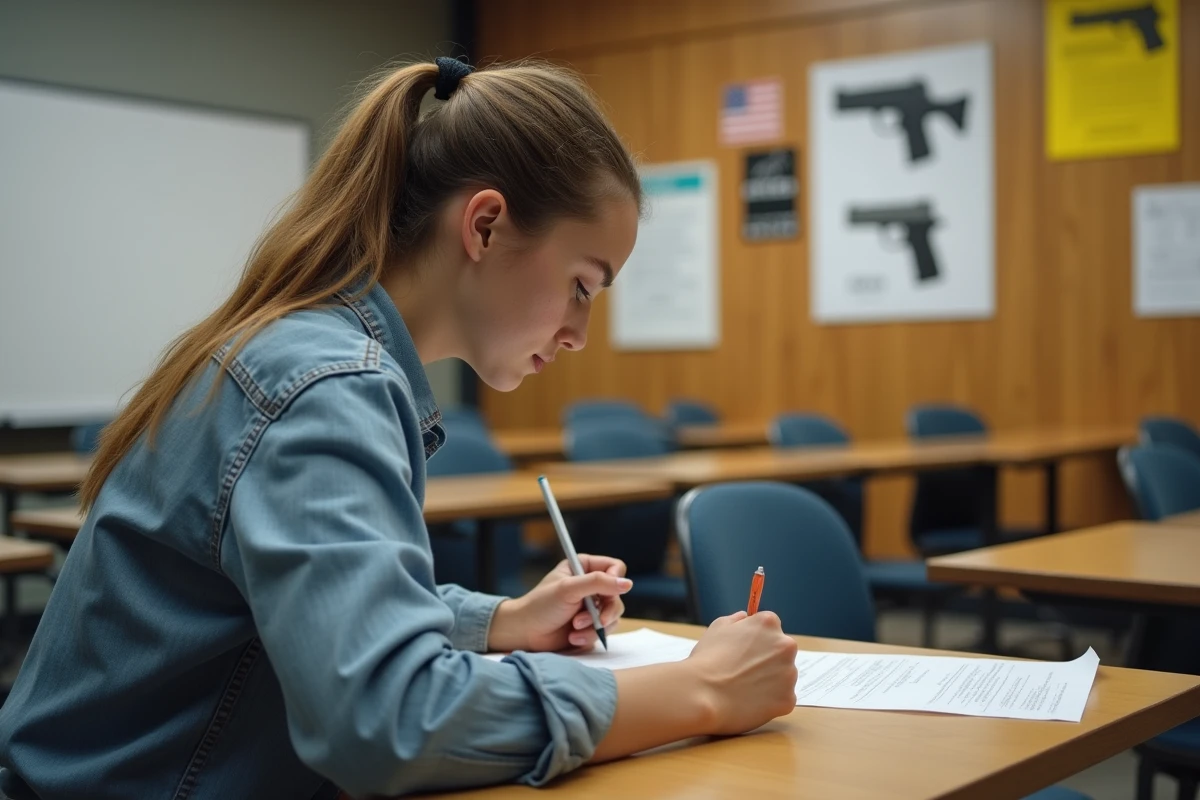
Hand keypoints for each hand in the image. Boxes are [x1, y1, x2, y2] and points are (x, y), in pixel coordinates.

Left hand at [487, 554, 631, 653]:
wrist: (525, 633)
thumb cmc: (540, 605)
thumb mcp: (569, 589)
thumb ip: (598, 583)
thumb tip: (628, 584)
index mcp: (584, 567)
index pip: (615, 567)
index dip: (616, 580)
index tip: (607, 591)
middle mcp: (590, 585)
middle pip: (618, 594)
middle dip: (604, 610)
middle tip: (590, 619)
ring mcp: (592, 606)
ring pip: (614, 614)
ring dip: (595, 625)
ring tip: (574, 628)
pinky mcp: (591, 625)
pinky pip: (604, 631)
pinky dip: (590, 636)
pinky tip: (572, 637)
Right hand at [686, 611, 797, 735]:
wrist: (703, 694)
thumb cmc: (707, 659)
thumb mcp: (717, 628)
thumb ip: (736, 620)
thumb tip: (745, 617)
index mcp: (769, 624)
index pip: (770, 628)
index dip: (756, 640)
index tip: (744, 650)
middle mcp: (785, 645)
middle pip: (781, 652)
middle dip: (767, 659)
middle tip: (743, 671)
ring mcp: (789, 674)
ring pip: (783, 676)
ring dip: (770, 680)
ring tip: (744, 688)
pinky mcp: (788, 699)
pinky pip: (782, 698)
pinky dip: (770, 701)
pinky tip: (750, 702)